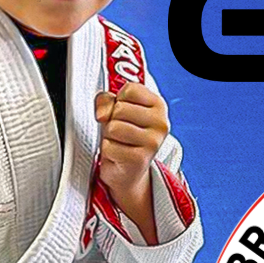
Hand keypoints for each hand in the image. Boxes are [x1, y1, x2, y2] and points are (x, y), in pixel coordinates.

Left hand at [95, 83, 168, 243]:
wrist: (128, 172)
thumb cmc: (123, 138)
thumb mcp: (115, 111)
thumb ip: (106, 101)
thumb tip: (103, 113)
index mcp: (158, 106)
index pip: (130, 89)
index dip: (118, 100)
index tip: (123, 113)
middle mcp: (161, 123)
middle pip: (120, 109)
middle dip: (113, 121)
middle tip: (121, 132)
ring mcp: (153, 141)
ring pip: (114, 127)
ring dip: (110, 137)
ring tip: (119, 143)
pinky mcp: (141, 159)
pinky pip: (110, 147)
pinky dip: (108, 152)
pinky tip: (119, 155)